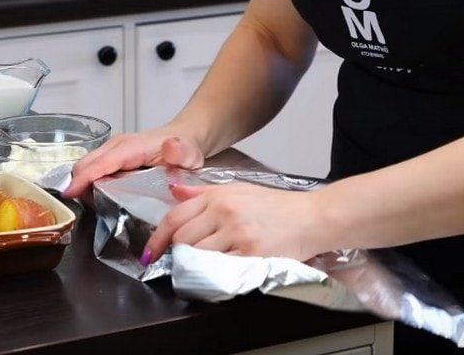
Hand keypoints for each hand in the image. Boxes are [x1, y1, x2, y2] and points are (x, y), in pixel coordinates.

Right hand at [62, 128, 204, 198]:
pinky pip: (92, 169)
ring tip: (92, 206)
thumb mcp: (188, 153)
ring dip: (82, 185)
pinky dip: (89, 183)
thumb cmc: (186, 148)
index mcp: (130, 147)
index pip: (100, 163)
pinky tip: (98, 198)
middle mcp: (116, 146)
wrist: (187, 138)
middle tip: (83, 209)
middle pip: (85, 164)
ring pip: (86, 167)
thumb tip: (170, 146)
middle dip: (77, 184)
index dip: (82, 178)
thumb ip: (180, 152)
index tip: (69, 194)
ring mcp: (112, 151)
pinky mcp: (111, 157)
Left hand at [141, 182, 326, 264]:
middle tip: (175, 262)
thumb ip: (202, 193)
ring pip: (197, 254)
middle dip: (174, 254)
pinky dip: (213, 273)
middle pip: (182, 238)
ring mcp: (237, 233)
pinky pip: (220, 268)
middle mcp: (225, 212)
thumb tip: (174, 191)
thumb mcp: (237, 190)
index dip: (157, 237)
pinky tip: (216, 272)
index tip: (150, 251)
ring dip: (192, 265)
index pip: (175, 217)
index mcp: (218, 196)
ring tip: (197, 267)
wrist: (312, 217)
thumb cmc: (277, 206)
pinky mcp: (251, 253)